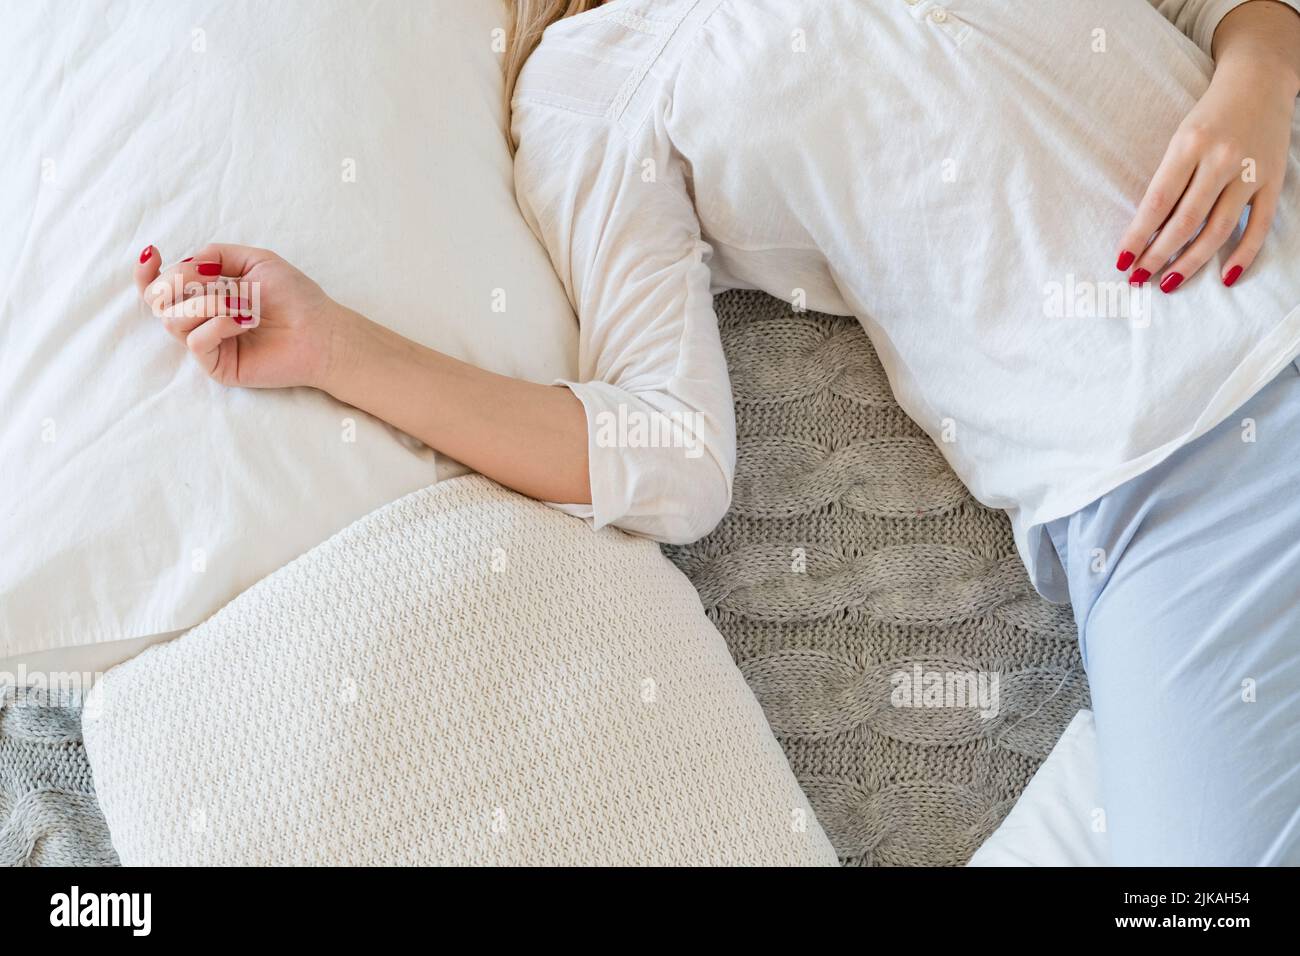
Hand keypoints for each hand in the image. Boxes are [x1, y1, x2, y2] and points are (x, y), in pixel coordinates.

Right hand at [134, 242, 350, 387]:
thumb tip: (185, 262)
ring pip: (173, 320)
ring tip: (243, 303)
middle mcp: (201, 319)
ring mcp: (208, 344)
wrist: (321, 331)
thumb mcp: (256, 261)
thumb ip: (216, 254)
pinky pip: (195, 341)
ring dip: (206, 302)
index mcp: (205, 294)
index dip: (146, 272)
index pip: (158, 287)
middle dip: (179, 282)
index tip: (154, 254)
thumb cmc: (295, 297)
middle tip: (215, 280)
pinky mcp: (218, 365)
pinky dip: (217, 324)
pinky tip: (243, 321)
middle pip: (158, 301)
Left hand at [1116, 60, 1295, 291]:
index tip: (1121, 261)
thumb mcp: (1180, 138)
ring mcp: (1250, 172)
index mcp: (1189, 145)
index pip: (1157, 202)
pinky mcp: (1274, 180)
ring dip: (1191, 262)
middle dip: (1158, 255)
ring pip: (1218, 229)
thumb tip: (1146, 231)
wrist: (1260, 80)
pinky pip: (1259, 226)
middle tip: (1138, 279)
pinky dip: (1243, 255)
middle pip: (1185, 221)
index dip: (1138, 236)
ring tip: (1168, 283)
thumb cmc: (1209, 116)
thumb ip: (1167, 180)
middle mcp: (1221, 159)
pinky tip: (1225, 278)